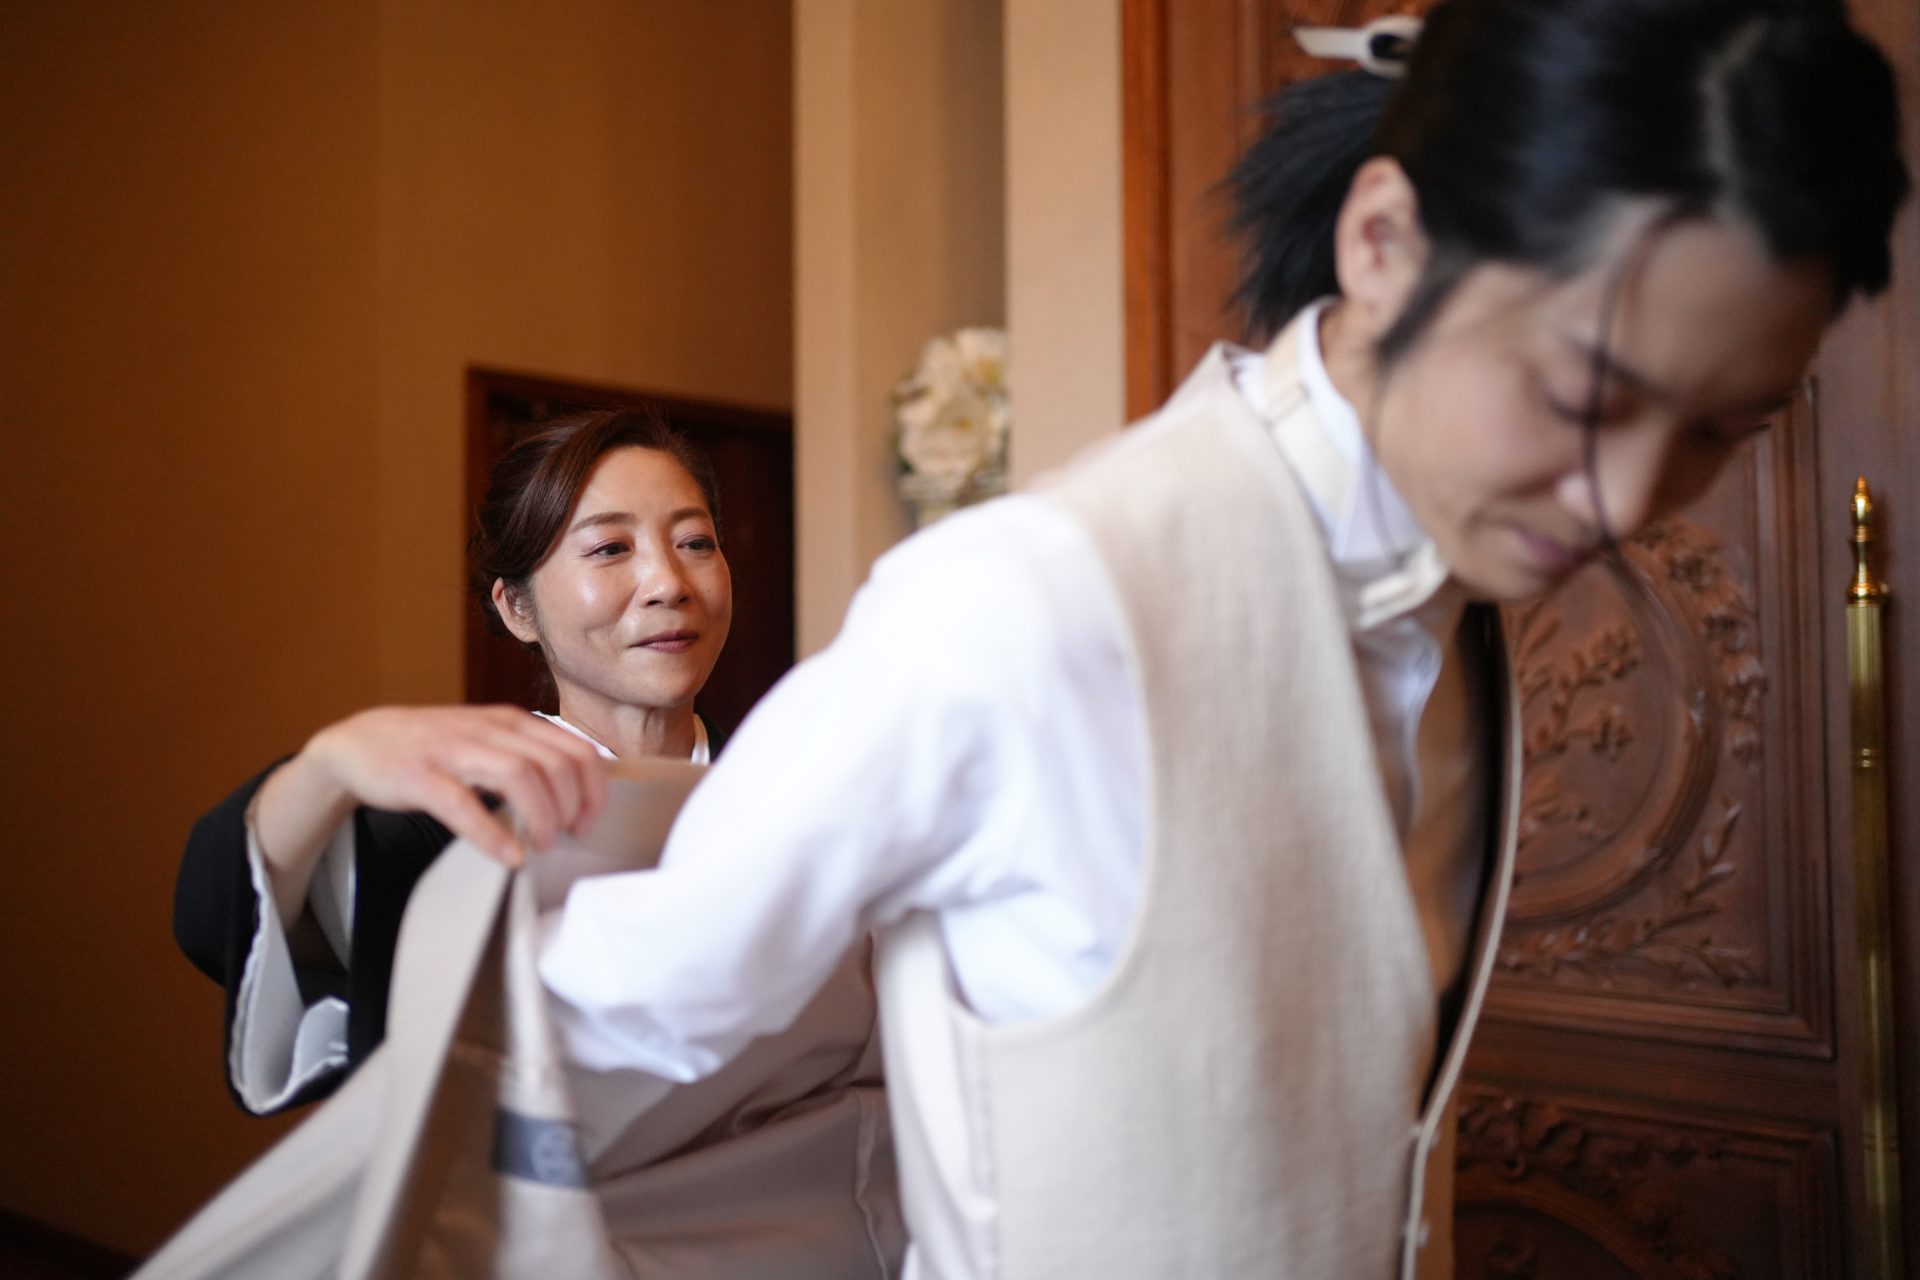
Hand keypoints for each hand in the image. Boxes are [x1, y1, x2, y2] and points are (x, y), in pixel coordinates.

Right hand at [253, 706, 608, 927]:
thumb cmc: (436, 748)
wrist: (361, 742)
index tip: (587, 820)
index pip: (577, 750)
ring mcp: (454, 749)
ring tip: (542, 845)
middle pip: (556, 764)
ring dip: (542, 817)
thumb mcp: (490, 741)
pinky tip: (509, 856)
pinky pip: (464, 804)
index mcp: (513, 722)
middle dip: (571, 807)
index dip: (593, 790)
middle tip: (566, 837)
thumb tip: (577, 795)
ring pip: (520, 776)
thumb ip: (530, 759)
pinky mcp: (421, 775)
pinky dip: (492, 833)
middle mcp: (490, 729)